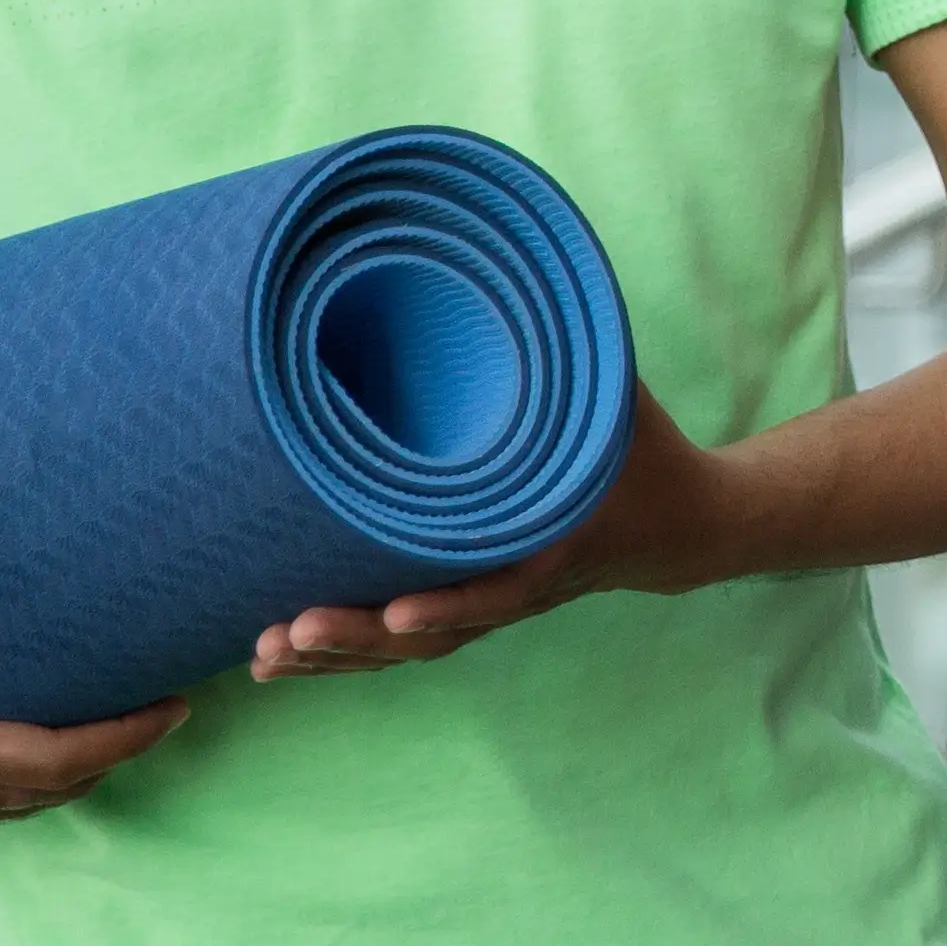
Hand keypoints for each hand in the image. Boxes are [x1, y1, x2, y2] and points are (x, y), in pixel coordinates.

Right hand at [0, 583, 183, 848]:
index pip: (48, 758)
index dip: (120, 738)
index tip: (175, 706)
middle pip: (46, 789)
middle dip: (113, 753)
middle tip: (169, 708)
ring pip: (13, 807)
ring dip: (72, 775)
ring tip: (122, 728)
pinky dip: (22, 788)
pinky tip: (38, 753)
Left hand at [251, 385, 738, 678]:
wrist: (682, 528)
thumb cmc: (644, 453)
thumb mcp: (619, 402)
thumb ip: (568, 364)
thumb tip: (516, 287)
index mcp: (557, 546)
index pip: (501, 589)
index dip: (448, 603)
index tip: (395, 613)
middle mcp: (519, 590)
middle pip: (432, 634)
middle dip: (357, 639)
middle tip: (290, 632)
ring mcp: (492, 606)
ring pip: (408, 650)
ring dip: (337, 658)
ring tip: (265, 654)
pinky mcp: (472, 607)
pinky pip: (403, 644)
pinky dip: (344, 656)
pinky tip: (280, 658)